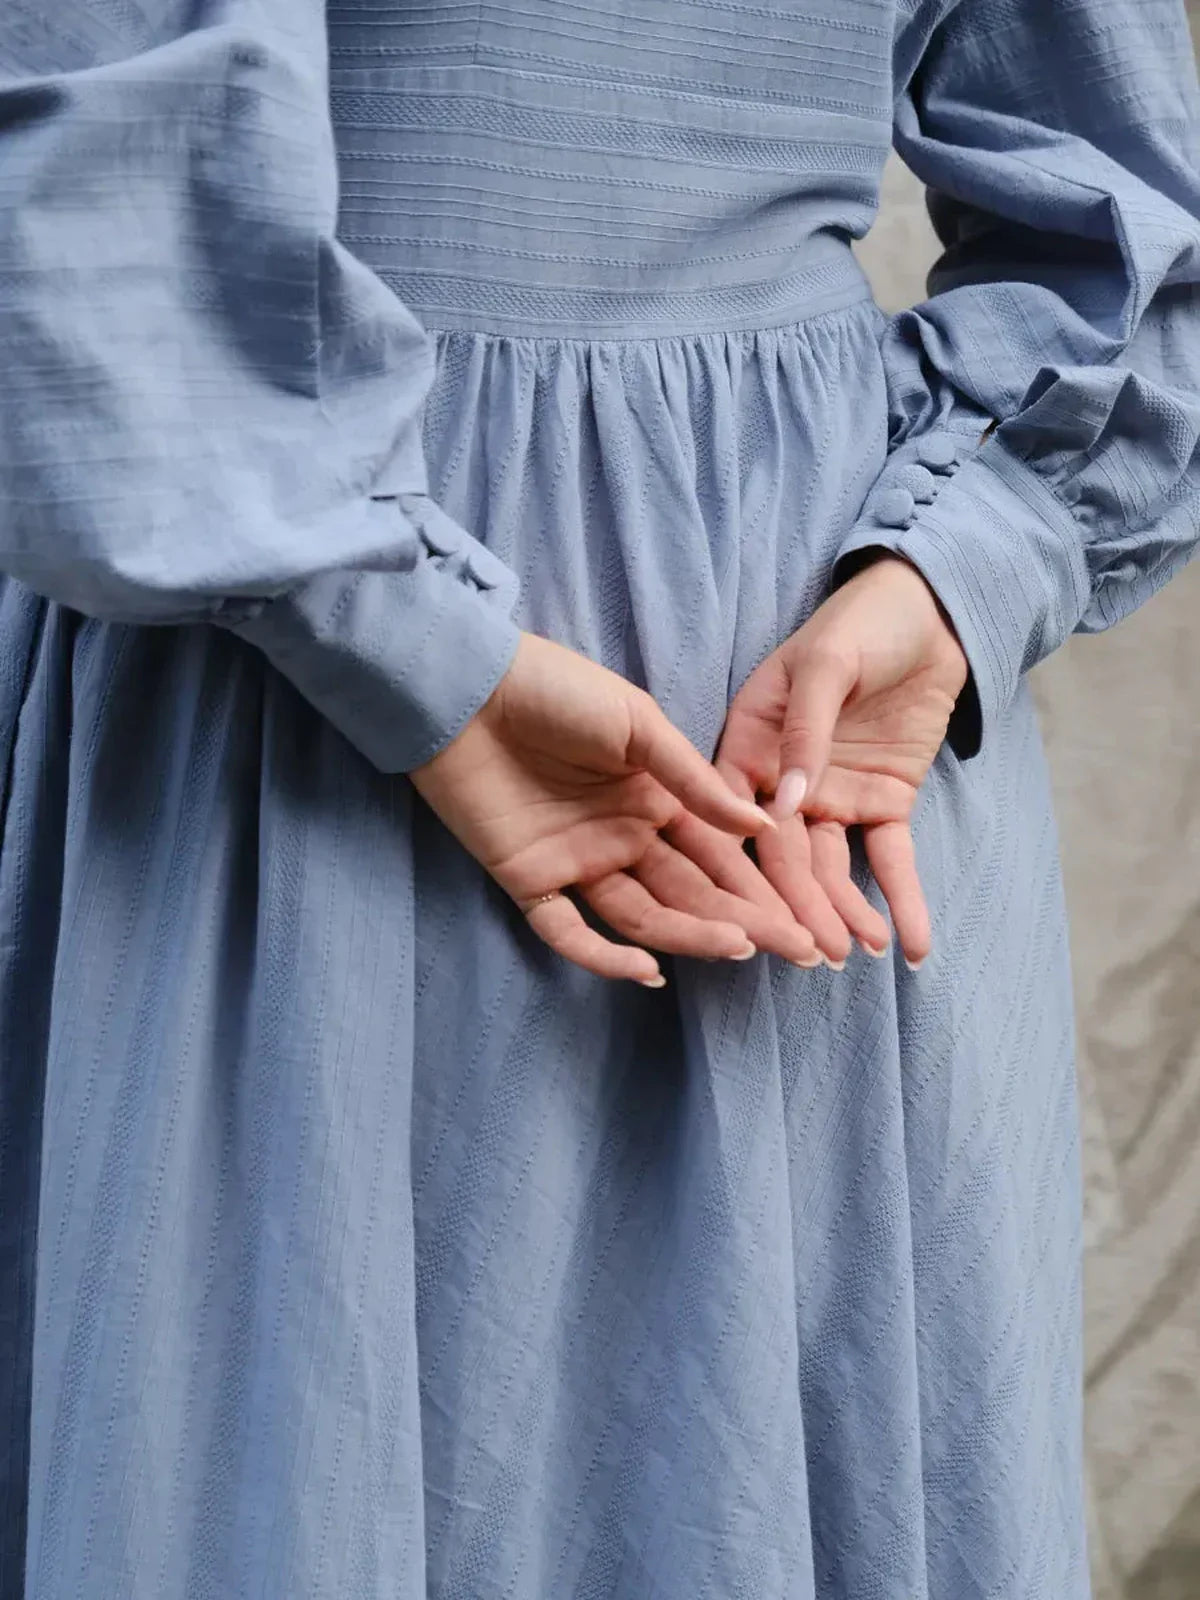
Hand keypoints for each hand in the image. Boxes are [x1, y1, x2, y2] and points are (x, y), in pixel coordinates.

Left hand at [411, 632, 828, 983]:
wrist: (467, 686)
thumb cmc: (556, 690)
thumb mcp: (637, 725)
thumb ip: (694, 780)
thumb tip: (761, 823)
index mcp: (654, 799)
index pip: (717, 856)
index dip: (759, 888)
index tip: (805, 919)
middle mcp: (623, 838)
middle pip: (691, 892)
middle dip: (745, 921)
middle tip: (798, 951)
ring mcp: (577, 862)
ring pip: (643, 915)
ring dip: (691, 934)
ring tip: (738, 949)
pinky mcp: (528, 880)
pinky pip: (568, 931)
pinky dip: (603, 956)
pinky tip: (647, 971)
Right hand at [716, 555, 968, 966]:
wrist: (929, 612)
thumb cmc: (861, 623)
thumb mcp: (827, 664)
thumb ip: (805, 730)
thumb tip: (786, 807)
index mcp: (748, 745)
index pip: (735, 817)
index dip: (742, 866)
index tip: (756, 914)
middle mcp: (782, 783)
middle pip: (784, 856)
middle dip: (801, 906)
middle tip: (819, 953)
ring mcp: (831, 798)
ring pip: (832, 868)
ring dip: (846, 912)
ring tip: (863, 951)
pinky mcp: (881, 805)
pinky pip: (889, 859)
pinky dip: (901, 901)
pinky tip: (911, 945)